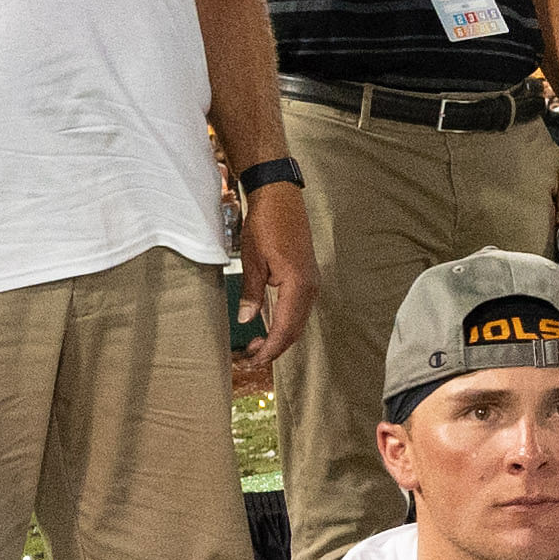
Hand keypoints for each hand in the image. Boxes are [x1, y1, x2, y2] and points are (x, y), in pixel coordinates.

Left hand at [235, 178, 318, 369]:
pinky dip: (283, 323)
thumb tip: (247, 320)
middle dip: (273, 348)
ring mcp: (311, 282)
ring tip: (254, 347)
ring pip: (297, 321)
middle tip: (248, 360)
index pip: (285, 329)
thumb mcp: (252, 260)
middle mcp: (310, 287)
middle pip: (295, 330)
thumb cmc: (266, 224)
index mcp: (298, 286)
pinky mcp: (306, 277)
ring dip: (278, 337)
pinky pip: (297, 309)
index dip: (269, 349)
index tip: (252, 362)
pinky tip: (267, 326)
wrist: (279, 197)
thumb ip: (252, 293)